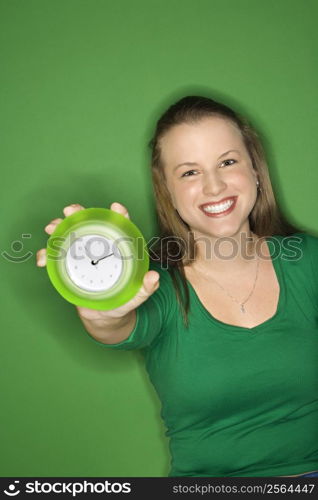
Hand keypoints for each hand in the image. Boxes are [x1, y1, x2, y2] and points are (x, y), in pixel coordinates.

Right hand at [36, 202, 159, 321]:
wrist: (104, 316)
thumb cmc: (123, 300)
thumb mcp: (136, 295)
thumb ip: (146, 288)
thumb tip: (154, 277)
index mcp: (119, 250)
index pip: (121, 227)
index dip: (119, 215)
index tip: (116, 207)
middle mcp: (100, 248)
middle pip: (90, 224)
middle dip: (78, 213)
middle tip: (70, 210)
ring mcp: (83, 255)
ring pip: (69, 235)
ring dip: (58, 227)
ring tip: (51, 228)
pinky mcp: (69, 266)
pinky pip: (56, 257)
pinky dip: (46, 255)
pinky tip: (43, 260)